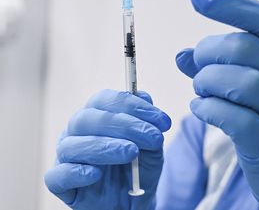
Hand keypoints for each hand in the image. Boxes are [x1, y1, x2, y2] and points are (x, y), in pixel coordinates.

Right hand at [44, 90, 170, 209]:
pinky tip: (96, 174)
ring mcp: (65, 157)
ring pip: (72, 145)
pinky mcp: (60, 183)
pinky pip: (59, 175)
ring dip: (105, 146)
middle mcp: (76, 132)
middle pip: (87, 119)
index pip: (104, 100)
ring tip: (132, 153)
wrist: (134, 203)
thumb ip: (149, 123)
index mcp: (96, 116)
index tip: (162, 121)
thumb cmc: (137, 169)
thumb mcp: (152, 146)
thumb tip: (144, 97)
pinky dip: (77, 172)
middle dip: (124, 125)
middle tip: (151, 137)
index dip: (133, 106)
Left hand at [176, 0, 258, 208]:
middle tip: (197, 67)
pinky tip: (202, 109)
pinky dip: (206, 109)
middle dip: (207, 53)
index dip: (230, 5)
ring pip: (235, 80)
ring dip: (204, 82)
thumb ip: (228, 66)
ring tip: (201, 90)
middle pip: (242, 46)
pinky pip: (230, 116)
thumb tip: (182, 54)